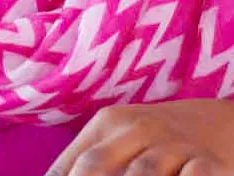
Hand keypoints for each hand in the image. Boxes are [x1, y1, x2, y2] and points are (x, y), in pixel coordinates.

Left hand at [45, 100, 233, 175]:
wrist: (220, 123)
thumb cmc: (157, 139)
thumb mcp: (122, 139)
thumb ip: (87, 161)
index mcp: (108, 123)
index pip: (73, 163)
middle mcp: (137, 129)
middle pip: (96, 165)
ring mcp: (173, 145)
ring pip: (141, 175)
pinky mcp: (207, 162)